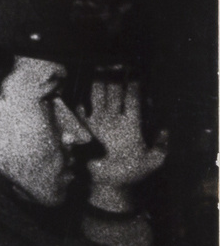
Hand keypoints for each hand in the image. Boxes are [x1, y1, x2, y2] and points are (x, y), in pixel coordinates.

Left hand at [83, 77, 166, 207]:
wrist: (104, 183)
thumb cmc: (130, 172)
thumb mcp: (154, 161)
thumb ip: (162, 144)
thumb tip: (164, 129)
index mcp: (130, 125)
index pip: (132, 98)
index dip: (133, 82)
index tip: (134, 71)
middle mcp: (112, 120)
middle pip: (113, 91)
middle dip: (115, 74)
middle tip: (116, 62)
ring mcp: (95, 122)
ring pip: (97, 95)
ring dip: (99, 79)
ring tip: (100, 67)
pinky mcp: (83, 127)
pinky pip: (82, 106)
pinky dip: (83, 95)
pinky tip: (83, 86)